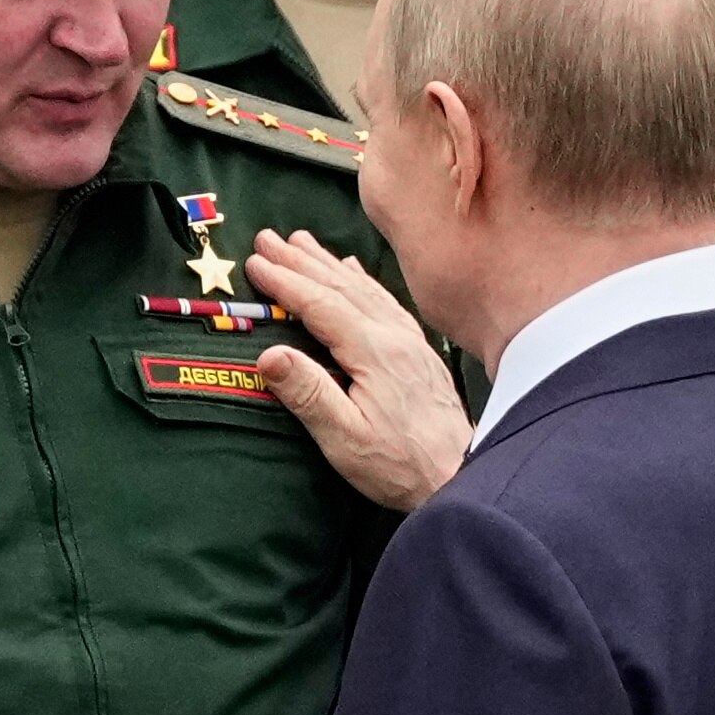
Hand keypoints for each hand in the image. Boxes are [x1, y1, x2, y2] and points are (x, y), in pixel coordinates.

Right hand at [246, 229, 469, 512]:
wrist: (459, 476)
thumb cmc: (399, 466)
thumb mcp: (345, 438)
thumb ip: (308, 394)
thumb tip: (269, 354)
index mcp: (375, 352)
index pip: (321, 305)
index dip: (286, 282)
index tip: (256, 262)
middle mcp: (396, 337)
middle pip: (342, 287)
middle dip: (301, 261)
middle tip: (267, 238)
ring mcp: (411, 342)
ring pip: (364, 289)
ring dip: (329, 264)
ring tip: (302, 243)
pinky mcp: (420, 353)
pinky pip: (385, 301)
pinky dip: (363, 280)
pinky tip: (354, 271)